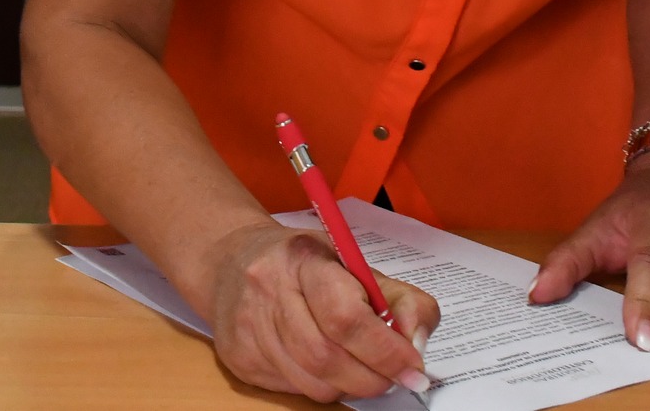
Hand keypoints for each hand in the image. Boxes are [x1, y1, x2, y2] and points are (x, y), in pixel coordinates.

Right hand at [204, 221, 438, 402]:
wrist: (232, 260)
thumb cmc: (304, 264)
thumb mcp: (355, 264)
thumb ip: (400, 299)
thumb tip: (417, 344)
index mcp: (303, 259)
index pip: (346, 316)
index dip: (385, 350)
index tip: (413, 366)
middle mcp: (268, 290)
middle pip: (328, 358)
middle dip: (372, 377)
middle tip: (393, 376)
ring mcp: (247, 326)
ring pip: (312, 383)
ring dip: (348, 385)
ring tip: (357, 366)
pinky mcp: (238, 356)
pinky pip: (292, 390)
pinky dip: (320, 385)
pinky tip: (322, 363)